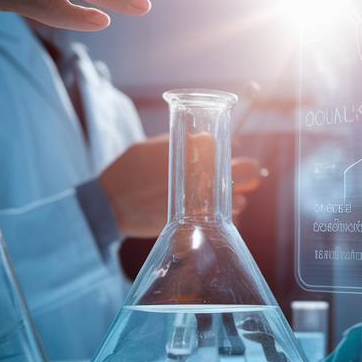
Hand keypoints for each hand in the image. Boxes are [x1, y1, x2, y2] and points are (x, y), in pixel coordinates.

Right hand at [98, 135, 264, 237]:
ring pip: (242, 198)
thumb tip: (206, 140)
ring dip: (235, 197)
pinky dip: (223, 217)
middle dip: (246, 170)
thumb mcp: (153, 145)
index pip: (224, 145)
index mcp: (194, 147)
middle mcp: (206, 172)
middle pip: (249, 169)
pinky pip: (228, 221)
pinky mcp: (201, 221)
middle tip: (238, 173)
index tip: (217, 155)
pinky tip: (209, 213)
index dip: (223, 150)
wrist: (112, 202)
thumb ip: (184, 142)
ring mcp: (207, 198)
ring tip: (217, 197)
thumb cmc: (130, 169)